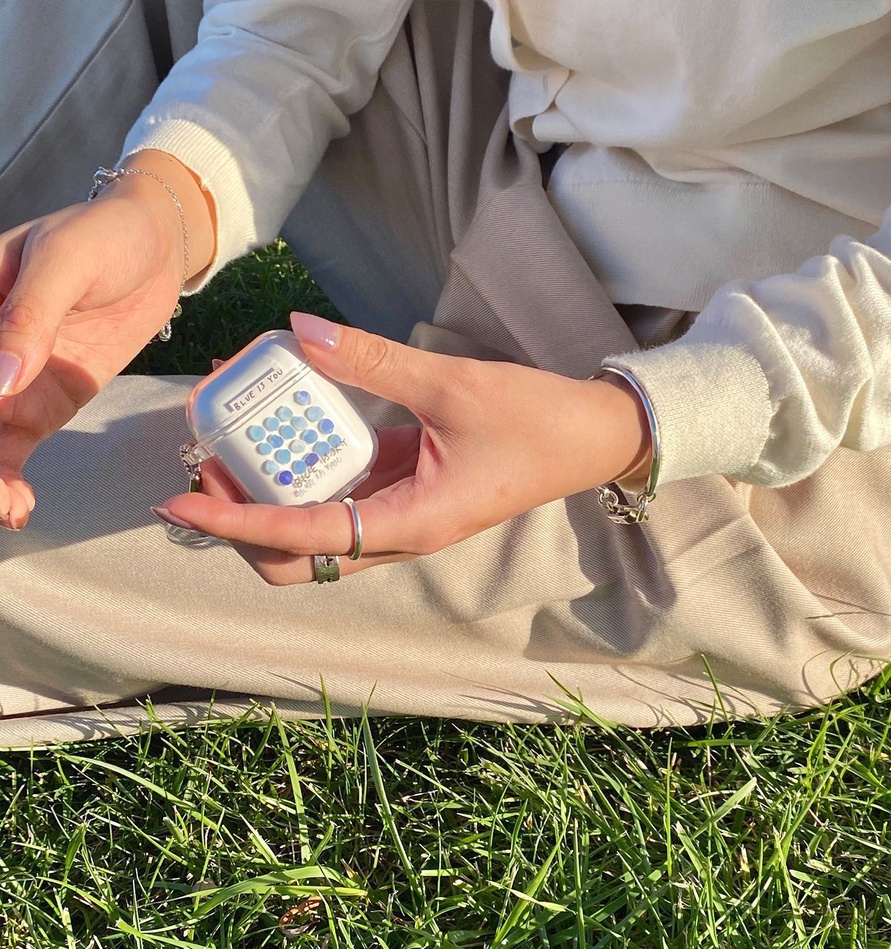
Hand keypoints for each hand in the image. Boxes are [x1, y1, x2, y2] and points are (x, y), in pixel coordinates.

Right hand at [0, 151, 213, 529]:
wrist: (157, 247)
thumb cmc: (104, 236)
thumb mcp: (66, 262)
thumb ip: (30, 317)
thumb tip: (0, 377)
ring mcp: (10, 379)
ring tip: (10, 507)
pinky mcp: (45, 400)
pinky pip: (16, 446)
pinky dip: (13, 477)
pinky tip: (20, 505)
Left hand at [152, 312, 652, 584]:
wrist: (591, 439)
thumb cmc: (535, 422)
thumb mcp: (452, 385)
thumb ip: (375, 361)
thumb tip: (303, 330)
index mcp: (412, 522)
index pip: (304, 537)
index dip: (238, 520)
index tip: (182, 499)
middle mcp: (401, 533)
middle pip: (299, 560)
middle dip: (244, 525)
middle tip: (208, 469)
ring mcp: (405, 518)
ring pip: (318, 537)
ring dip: (270, 504)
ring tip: (234, 448)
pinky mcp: (411, 496)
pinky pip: (345, 500)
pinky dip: (307, 477)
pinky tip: (290, 432)